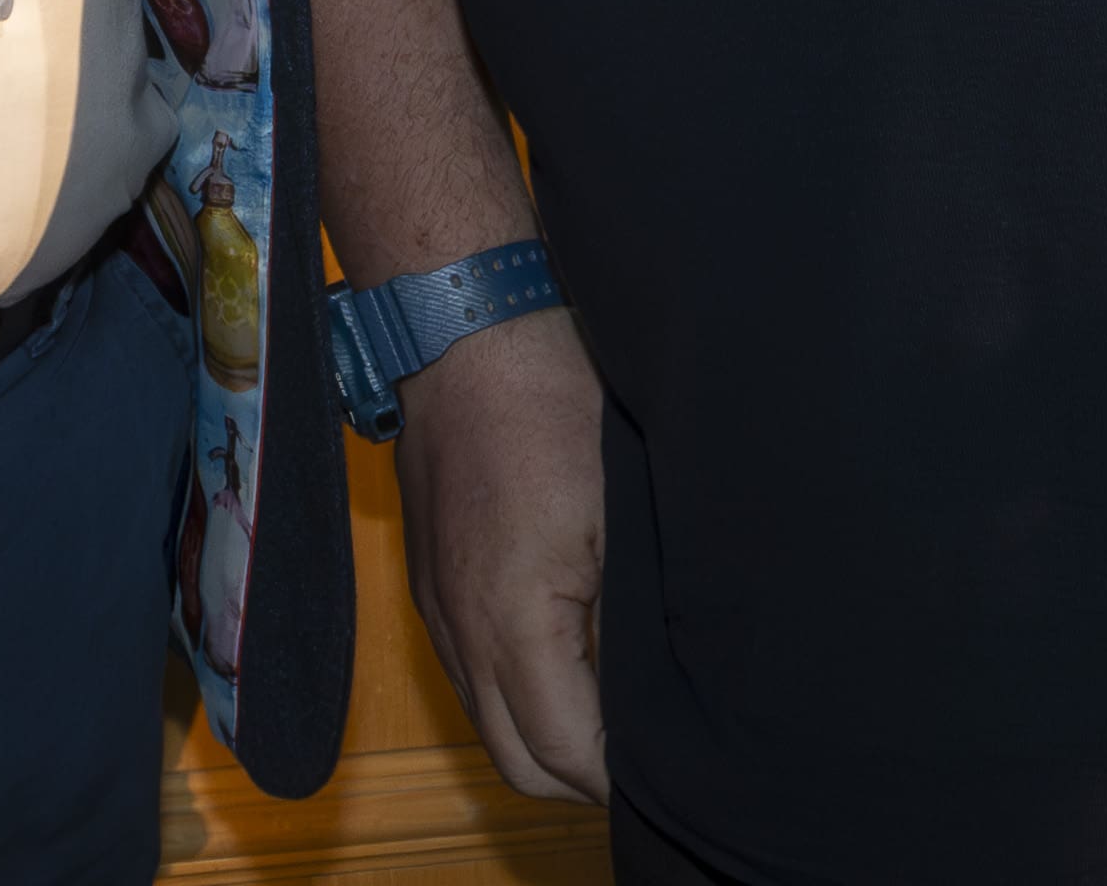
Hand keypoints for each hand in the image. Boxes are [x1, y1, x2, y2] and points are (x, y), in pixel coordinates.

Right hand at [391, 311, 610, 802]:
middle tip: (652, 761)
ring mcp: (437, 607)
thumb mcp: (623, 517)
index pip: (567, 754)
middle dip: (584, 780)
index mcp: (510, 622)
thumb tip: (658, 698)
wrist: (467, 327)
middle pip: (518, 763)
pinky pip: (469, 674)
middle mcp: (460, 629)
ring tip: (619, 720)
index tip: (675, 772)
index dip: (623, 779)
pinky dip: (515, 694)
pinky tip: (569, 662)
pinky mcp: (430, 582)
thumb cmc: (552, 402)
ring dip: (546, 738)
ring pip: (488, 722)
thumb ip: (630, 622)